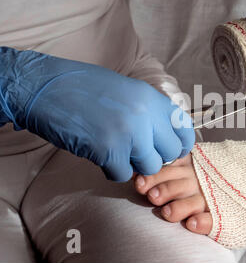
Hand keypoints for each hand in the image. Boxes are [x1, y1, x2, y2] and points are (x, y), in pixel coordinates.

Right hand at [0, 47, 194, 181]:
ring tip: (117, 152)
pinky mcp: (108, 151)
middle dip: (156, 157)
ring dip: (135, 165)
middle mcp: (145, 115)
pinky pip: (123, 175)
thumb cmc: (83, 88)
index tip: (172, 150)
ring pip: (150, 167)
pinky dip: (112, 170)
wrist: (44, 88)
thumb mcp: (127, 91)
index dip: (181, 144)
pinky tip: (100, 155)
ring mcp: (128, 133)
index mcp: (151, 98)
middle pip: (171, 153)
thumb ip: (149, 112)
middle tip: (139, 153)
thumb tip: (163, 137)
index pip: (184, 128)